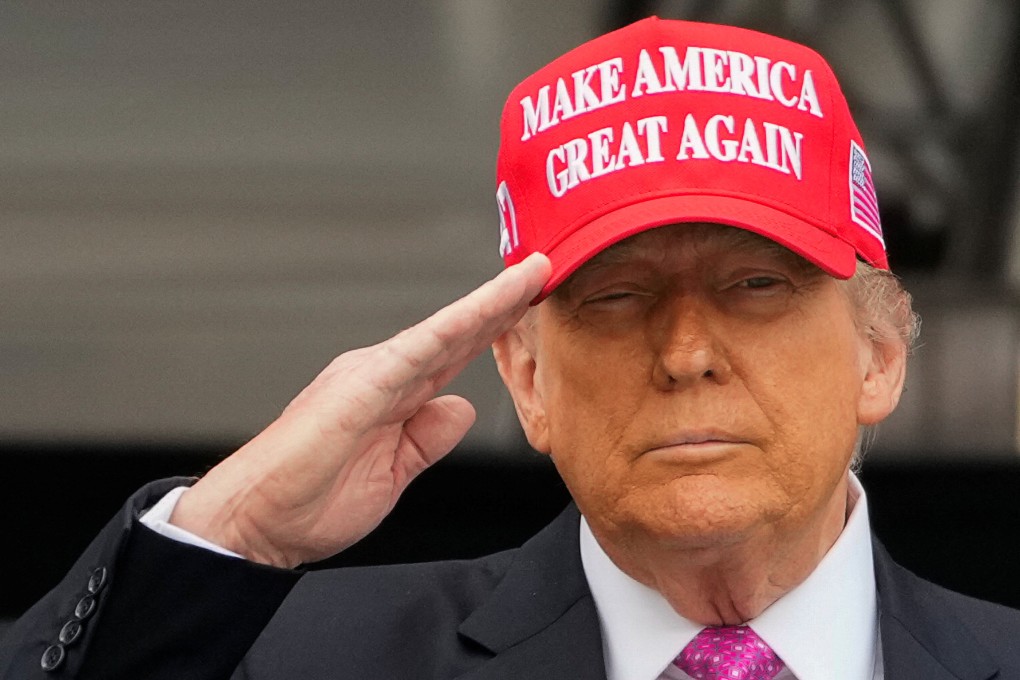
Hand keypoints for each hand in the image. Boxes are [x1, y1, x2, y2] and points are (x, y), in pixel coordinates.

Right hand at [169, 253, 550, 566]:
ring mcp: (370, 375)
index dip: (494, 328)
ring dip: (490, 302)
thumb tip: (461, 407)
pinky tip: (485, 307)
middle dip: (503, 303)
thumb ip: (427, 438)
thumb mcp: (393, 472)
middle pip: (456, 333)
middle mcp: (382, 373)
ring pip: (443, 330)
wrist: (256, 521)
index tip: (532, 306)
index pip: (454, 353)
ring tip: (531, 275)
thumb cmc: (312, 498)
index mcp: (390, 392)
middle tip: (545, 271)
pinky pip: (416, 351)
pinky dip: (454, 326)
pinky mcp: (359, 388)